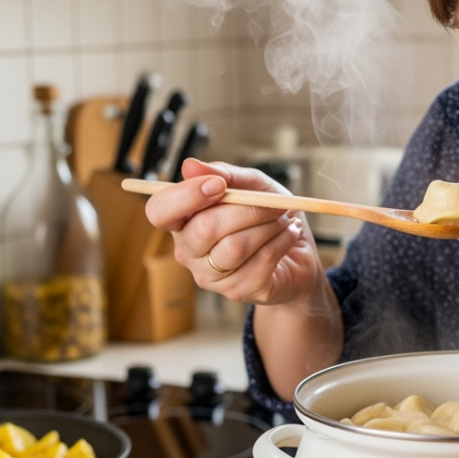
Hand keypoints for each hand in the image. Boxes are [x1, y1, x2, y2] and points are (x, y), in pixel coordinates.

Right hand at [145, 158, 323, 306]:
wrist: (298, 253)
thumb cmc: (268, 215)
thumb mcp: (252, 185)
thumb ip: (224, 174)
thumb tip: (190, 165)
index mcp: (183, 221)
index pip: (160, 211)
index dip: (186, 196)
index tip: (218, 186)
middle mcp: (188, 251)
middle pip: (204, 229)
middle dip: (247, 210)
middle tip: (275, 204)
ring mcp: (210, 276)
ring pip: (234, 247)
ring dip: (268, 226)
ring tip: (283, 218)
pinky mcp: (237, 291)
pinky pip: (260, 262)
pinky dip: (282, 241)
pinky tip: (289, 234)